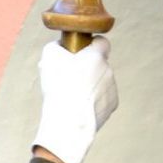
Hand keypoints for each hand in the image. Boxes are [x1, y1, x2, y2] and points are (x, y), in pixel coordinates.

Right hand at [31, 36, 118, 162]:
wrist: (68, 121)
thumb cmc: (59, 87)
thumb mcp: (49, 57)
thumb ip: (57, 45)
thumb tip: (62, 45)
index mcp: (97, 56)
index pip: (101, 42)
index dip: (90, 45)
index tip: (81, 53)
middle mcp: (108, 70)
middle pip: (99, 64)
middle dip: (88, 68)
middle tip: (71, 79)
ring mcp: (112, 88)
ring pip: (101, 81)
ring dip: (90, 85)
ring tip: (73, 96)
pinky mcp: (112, 105)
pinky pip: (103, 98)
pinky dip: (93, 101)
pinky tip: (80, 106)